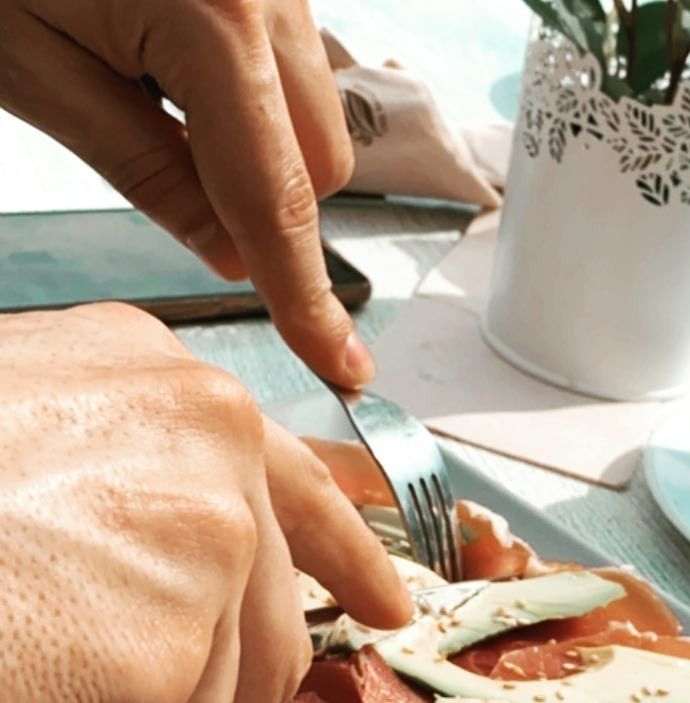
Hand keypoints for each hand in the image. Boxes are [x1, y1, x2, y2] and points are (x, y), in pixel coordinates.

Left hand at [0, 0, 372, 386]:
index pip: (277, 203)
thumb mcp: (31, 69)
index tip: (342, 366)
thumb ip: (146, 173)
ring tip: (153, 99)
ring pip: (319, 120)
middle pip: (323, 165)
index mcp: (215, 19)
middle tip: (175, 194)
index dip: (305, 299)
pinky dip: (252, 104)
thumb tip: (230, 255)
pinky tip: (173, 64)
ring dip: (262, 154)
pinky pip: (294, 69)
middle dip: (270, 209)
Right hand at [0, 303, 410, 702]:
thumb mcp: (23, 452)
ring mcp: (200, 555)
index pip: (302, 485)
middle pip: (275, 623)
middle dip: (211, 699)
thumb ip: (124, 495)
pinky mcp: (168, 661)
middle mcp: (203, 457)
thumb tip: (182, 570)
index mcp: (163, 394)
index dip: (347, 551)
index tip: (385, 597)